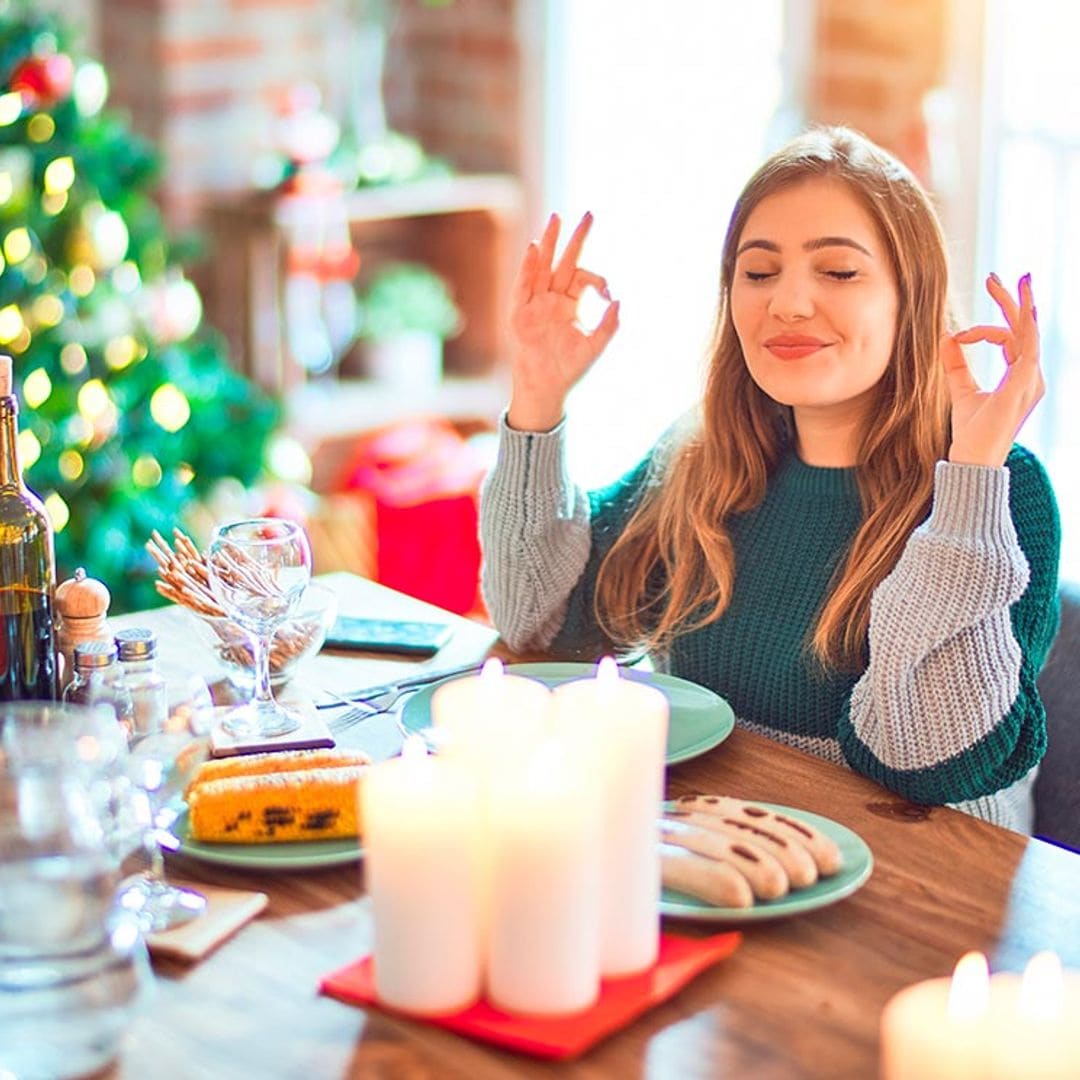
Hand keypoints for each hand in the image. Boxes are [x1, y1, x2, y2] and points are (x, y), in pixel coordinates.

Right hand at [506, 211, 619, 430]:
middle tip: (589, 214)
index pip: (583, 278)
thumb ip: (609, 324)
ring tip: (556, 219)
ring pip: (542, 266)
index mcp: (569, 304)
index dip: (598, 280)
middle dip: (575, 239)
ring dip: (549, 243)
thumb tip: (620, 301)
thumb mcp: (595, 345)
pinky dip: (528, 267)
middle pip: (563, 261)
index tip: (608, 293)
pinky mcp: (520, 313)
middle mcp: (551, 298)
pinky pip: (523, 286)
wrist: (546, 388)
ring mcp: (534, 303)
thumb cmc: (569, 369)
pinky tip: (535, 248)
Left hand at [943, 272, 1043, 466]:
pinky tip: (1022, 307)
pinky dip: (1023, 325)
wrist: (972, 459)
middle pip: (1024, 328)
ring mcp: (1031, 380)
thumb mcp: (960, 390)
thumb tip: (945, 335)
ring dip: (1016, 304)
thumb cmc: (970, 431)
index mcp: (1020, 376)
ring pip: (1026, 332)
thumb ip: (955, 364)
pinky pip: (1028, 347)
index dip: (982, 330)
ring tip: (1005, 281)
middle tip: (994, 277)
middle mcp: (1031, 375)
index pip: (1010, 339)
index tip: (957, 335)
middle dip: (1011, 300)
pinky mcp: (1023, 384)